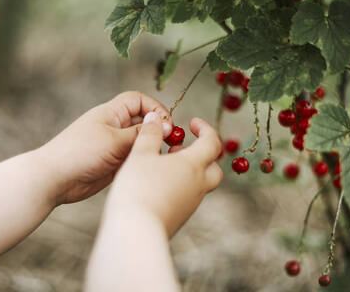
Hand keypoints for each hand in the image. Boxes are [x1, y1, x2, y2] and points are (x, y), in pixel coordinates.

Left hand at [35, 91, 172, 204]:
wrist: (54, 179)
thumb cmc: (80, 153)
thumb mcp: (114, 140)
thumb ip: (140, 133)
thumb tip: (162, 124)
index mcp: (112, 113)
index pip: (139, 101)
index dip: (155, 108)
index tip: (167, 124)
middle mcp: (114, 127)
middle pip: (143, 122)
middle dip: (157, 130)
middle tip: (170, 143)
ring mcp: (114, 146)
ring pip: (140, 142)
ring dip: (150, 148)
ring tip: (159, 158)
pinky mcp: (113, 164)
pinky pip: (133, 159)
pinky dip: (142, 162)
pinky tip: (147, 170)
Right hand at [104, 112, 222, 236]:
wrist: (136, 231)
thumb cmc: (138, 187)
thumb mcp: (141, 155)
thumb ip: (150, 134)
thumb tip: (155, 118)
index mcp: (193, 165)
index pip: (212, 142)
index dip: (205, 129)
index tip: (192, 123)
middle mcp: (198, 185)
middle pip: (214, 167)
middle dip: (201, 154)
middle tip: (178, 149)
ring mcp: (191, 204)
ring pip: (200, 183)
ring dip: (187, 170)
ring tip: (159, 166)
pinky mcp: (180, 217)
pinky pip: (187, 196)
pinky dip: (178, 185)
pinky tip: (154, 185)